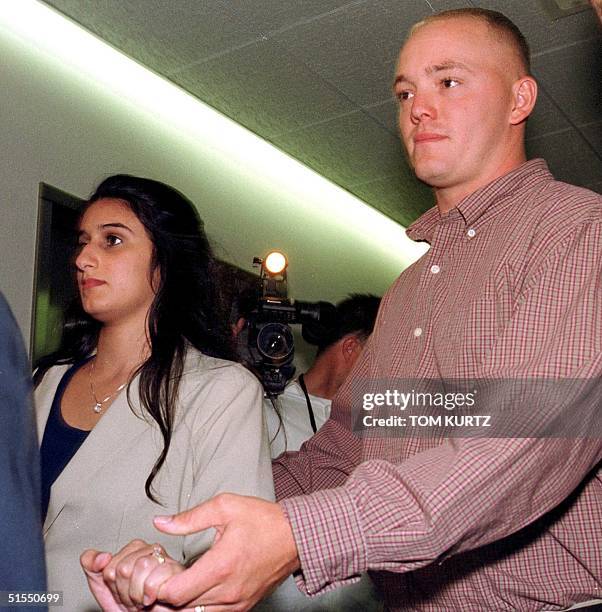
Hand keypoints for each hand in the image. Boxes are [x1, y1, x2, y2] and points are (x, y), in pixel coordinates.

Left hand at [82, 542, 183, 611]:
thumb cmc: (134, 608)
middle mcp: (150, 550)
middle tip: (134, 598)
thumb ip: (92, 565)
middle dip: (125, 592)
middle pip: (124, 567)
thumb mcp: (106, 588)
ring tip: (145, 598)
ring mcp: (165, 559)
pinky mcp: (178, 570)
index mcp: (132, 550)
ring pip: (142, 567)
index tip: (122, 592)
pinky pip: (157, 578)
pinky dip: (153, 594)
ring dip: (139, 594)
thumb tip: (102, 557)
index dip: (113, 586)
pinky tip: (156, 597)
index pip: (110, 565)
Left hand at [152, 493, 299, 610]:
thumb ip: (190, 518)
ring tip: (178, 582)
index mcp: (221, 566)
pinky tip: (195, 589)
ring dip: (181, 603)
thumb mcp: (225, 507)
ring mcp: (237, 603)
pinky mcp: (243, 607)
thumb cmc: (262, 520)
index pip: (176, 593)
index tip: (157, 570)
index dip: (158, 585)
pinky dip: (198, 606)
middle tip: (162, 575)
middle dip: (165, 595)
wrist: (295, 536)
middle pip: (181, 608)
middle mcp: (228, 591)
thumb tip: (160, 523)